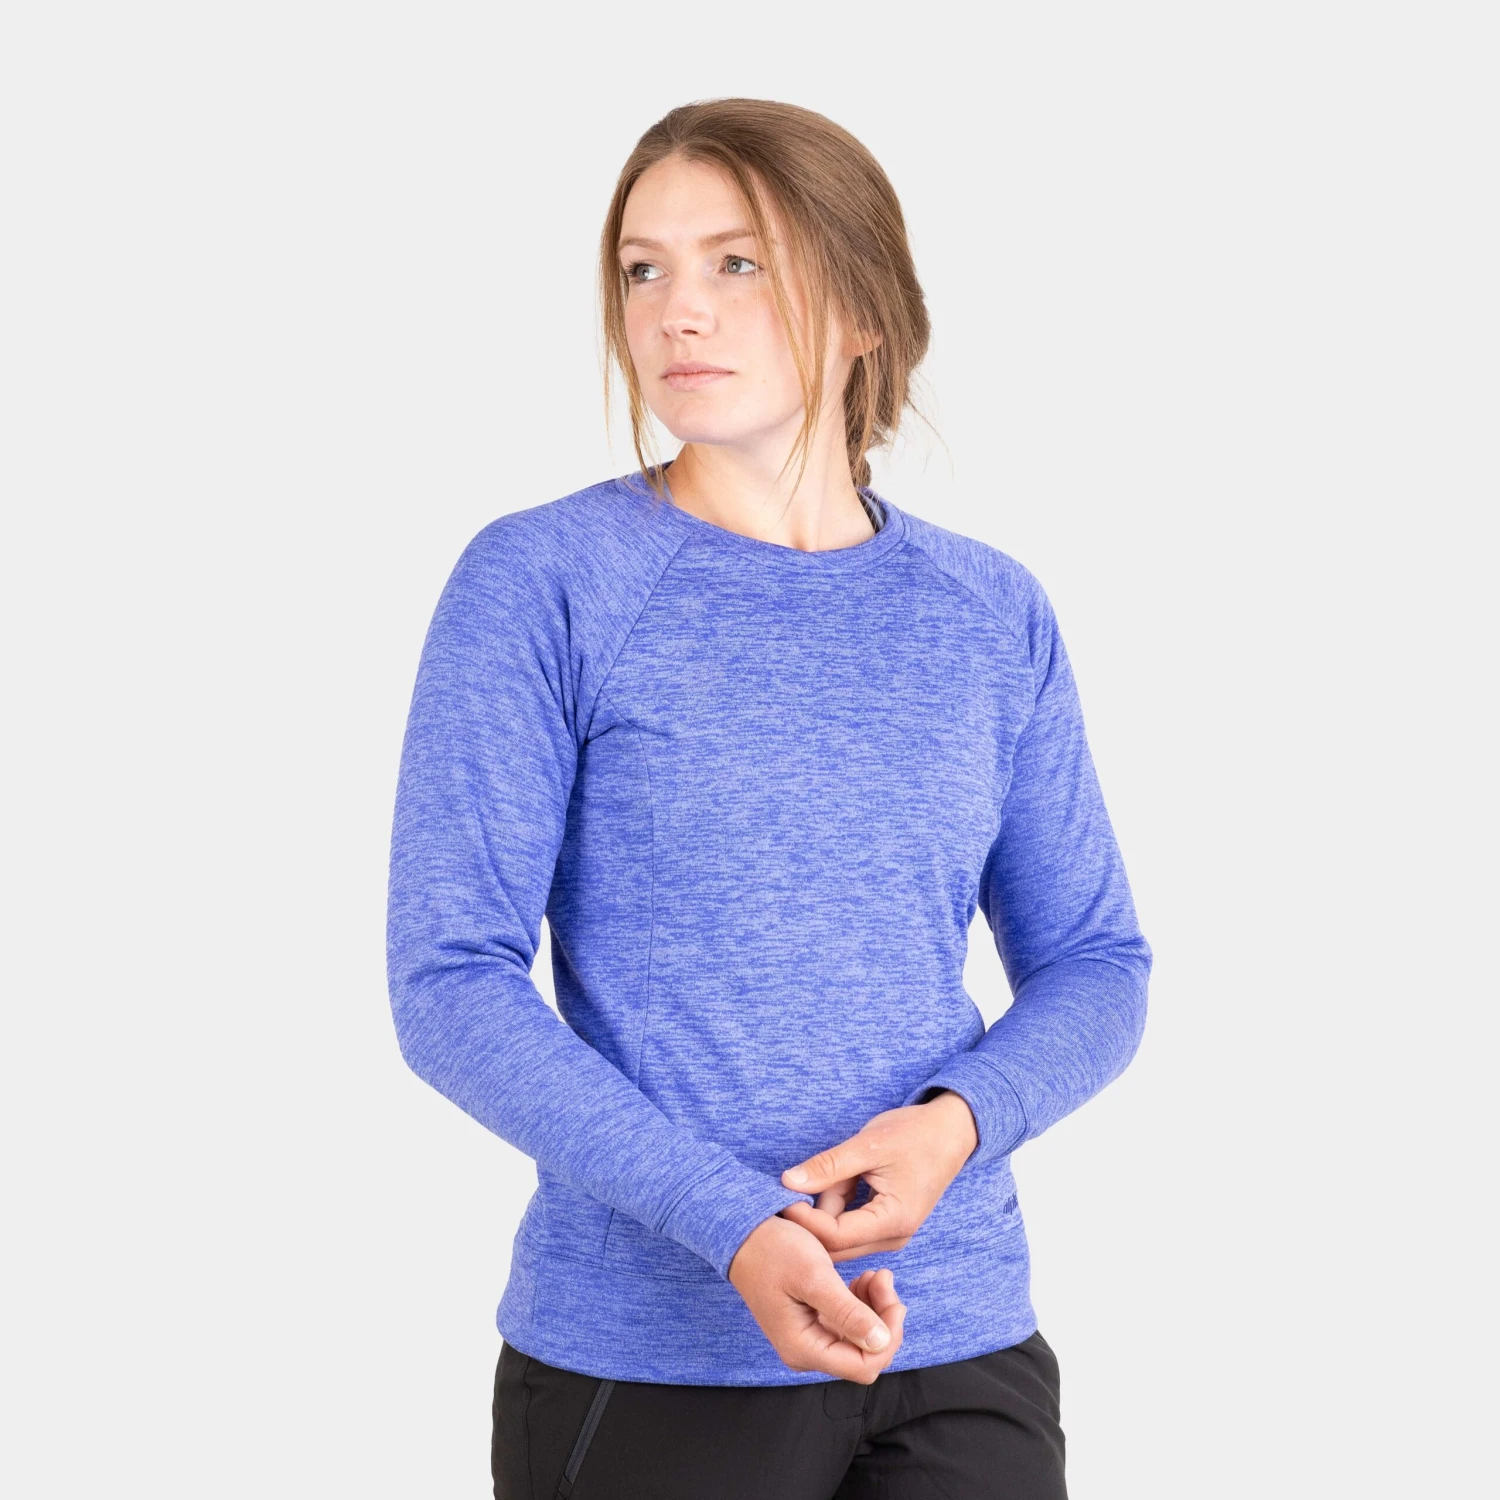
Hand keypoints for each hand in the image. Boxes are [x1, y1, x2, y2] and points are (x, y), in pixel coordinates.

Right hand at [727, 1214, 906, 1382]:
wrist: (744, 1233)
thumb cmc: (773, 1250)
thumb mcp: (814, 1276)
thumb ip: (847, 1313)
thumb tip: (880, 1342)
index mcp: (803, 1348)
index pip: (863, 1366)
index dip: (887, 1337)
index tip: (893, 1298)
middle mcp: (806, 1352)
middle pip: (865, 1355)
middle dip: (883, 1320)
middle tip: (882, 1277)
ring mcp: (809, 1339)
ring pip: (860, 1340)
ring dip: (875, 1309)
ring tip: (872, 1275)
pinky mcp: (812, 1323)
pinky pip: (848, 1326)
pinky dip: (862, 1305)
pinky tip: (860, 1281)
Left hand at [776, 1091, 977, 1262]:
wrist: (951, 1131)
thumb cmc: (915, 1134)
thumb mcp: (868, 1146)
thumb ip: (828, 1167)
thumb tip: (787, 1182)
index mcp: (893, 1221)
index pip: (835, 1236)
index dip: (804, 1219)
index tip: (781, 1195)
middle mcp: (893, 1238)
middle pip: (835, 1243)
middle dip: (812, 1215)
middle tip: (797, 1181)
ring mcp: (890, 1235)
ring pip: (840, 1233)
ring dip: (827, 1204)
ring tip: (838, 1169)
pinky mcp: (886, 1226)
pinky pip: (851, 1224)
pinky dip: (839, 1202)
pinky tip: (844, 1176)